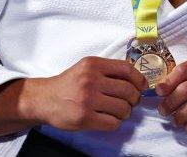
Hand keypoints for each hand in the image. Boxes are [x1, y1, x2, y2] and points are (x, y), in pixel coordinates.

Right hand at [23, 56, 146, 131]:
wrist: (44, 99)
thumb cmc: (68, 84)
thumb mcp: (86, 68)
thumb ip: (107, 71)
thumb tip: (136, 81)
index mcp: (93, 64)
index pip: (126, 69)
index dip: (139, 79)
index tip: (142, 87)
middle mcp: (91, 80)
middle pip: (128, 91)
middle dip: (134, 99)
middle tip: (130, 102)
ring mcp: (87, 99)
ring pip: (123, 108)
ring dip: (125, 112)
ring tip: (118, 112)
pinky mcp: (84, 117)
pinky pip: (112, 123)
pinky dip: (115, 123)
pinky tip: (108, 119)